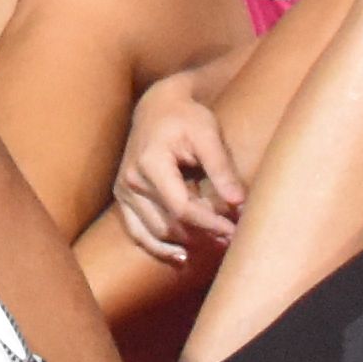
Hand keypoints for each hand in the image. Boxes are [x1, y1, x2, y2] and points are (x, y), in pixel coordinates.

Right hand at [110, 77, 246, 264]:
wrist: (158, 105)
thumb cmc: (186, 116)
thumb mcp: (208, 134)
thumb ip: (222, 169)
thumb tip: (239, 203)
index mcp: (150, 164)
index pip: (181, 208)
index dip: (209, 223)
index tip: (234, 230)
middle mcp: (131, 180)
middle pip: (168, 224)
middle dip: (201, 235)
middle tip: (230, 238)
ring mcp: (124, 190)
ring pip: (154, 233)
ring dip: (184, 243)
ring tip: (213, 245)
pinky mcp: (123, 196)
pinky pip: (136, 232)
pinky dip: (157, 247)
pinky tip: (181, 255)